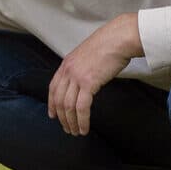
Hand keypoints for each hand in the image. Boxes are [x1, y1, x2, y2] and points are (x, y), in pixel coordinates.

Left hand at [48, 13, 142, 135]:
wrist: (118, 38)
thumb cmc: (108, 45)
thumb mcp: (87, 55)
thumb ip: (81, 68)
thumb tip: (83, 81)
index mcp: (66, 64)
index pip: (53, 88)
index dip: (51, 104)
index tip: (52, 115)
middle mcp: (68, 71)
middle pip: (59, 100)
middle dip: (62, 117)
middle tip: (67, 129)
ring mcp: (77, 77)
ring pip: (68, 106)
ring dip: (71, 122)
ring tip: (76, 132)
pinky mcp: (89, 83)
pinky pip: (82, 107)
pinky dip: (82, 120)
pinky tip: (85, 128)